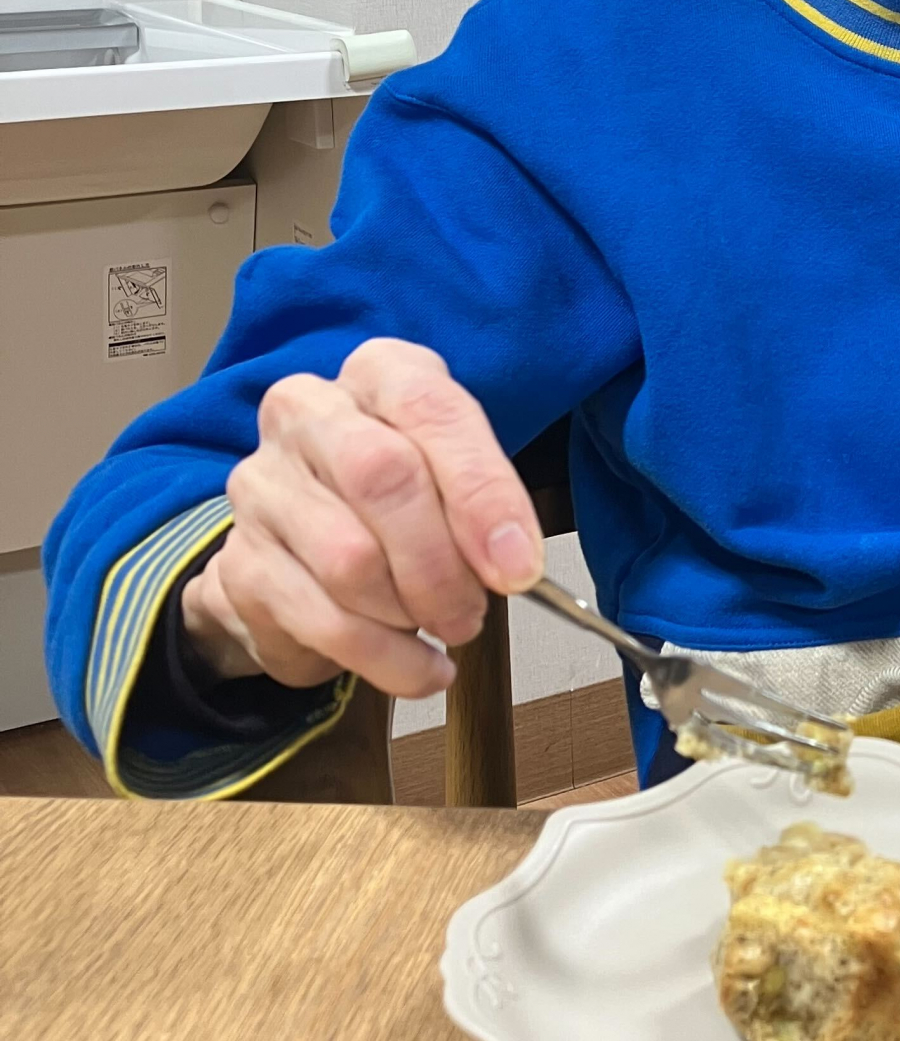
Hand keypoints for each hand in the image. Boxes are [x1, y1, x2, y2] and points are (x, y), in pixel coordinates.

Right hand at [180, 339, 542, 697]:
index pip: (430, 410)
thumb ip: (482, 505)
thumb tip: (513, 563)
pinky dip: (388, 658)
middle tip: (474, 612)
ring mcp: (262, 484)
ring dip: (413, 613)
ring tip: (442, 626)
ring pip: (351, 559)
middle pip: (382, 476)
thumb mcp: (454, 479)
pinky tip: (420, 667)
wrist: (300, 554)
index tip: (518, 566)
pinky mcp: (241, 561)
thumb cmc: (399, 503)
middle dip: (443, 562)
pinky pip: (325, 621)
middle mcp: (308, 411)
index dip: (482, 492)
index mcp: (377, 373)